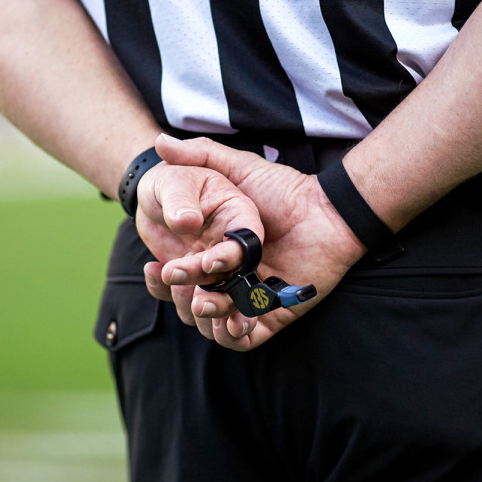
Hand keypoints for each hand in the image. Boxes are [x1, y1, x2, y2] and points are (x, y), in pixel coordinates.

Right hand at [154, 134, 366, 350]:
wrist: (327, 212)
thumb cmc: (285, 190)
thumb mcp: (238, 169)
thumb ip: (201, 155)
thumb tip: (159, 143)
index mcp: (217, 253)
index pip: (180, 275)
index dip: (162, 275)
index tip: (154, 264)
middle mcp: (231, 278)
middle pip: (193, 300)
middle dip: (180, 293)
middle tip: (177, 273)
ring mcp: (252, 298)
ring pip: (215, 322)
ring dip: (204, 315)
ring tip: (201, 299)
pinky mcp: (274, 314)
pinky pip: (247, 338)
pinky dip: (233, 335)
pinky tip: (230, 318)